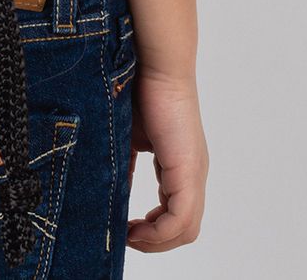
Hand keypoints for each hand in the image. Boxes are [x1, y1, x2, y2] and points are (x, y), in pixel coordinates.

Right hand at [126, 70, 208, 251]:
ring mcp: (193, 173)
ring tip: (129, 238)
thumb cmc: (138, 89)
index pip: (176, 213)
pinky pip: (181, 219)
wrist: (152, 63)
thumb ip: (124, 165)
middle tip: (126, 240)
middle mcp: (193, 173)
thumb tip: (113, 191)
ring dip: (157, 242)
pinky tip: (136, 230)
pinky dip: (159, 232)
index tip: (125, 231)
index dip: (152, 230)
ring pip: (186, 229)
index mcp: (181, 165)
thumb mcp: (128, 137)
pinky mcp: (188, 170)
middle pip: (184, 229)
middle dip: (154, 243)